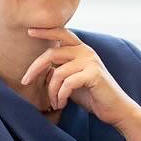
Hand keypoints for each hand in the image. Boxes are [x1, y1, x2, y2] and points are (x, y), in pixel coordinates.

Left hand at [23, 26, 140, 140]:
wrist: (115, 109)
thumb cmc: (92, 95)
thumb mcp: (72, 79)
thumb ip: (60, 69)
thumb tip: (40, 68)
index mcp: (81, 50)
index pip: (62, 33)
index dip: (46, 31)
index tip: (29, 31)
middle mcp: (86, 52)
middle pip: (52, 53)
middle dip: (35, 68)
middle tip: (25, 82)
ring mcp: (91, 62)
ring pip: (58, 73)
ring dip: (51, 92)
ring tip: (54, 103)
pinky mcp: (94, 74)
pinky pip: (67, 84)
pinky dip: (60, 96)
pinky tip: (61, 104)